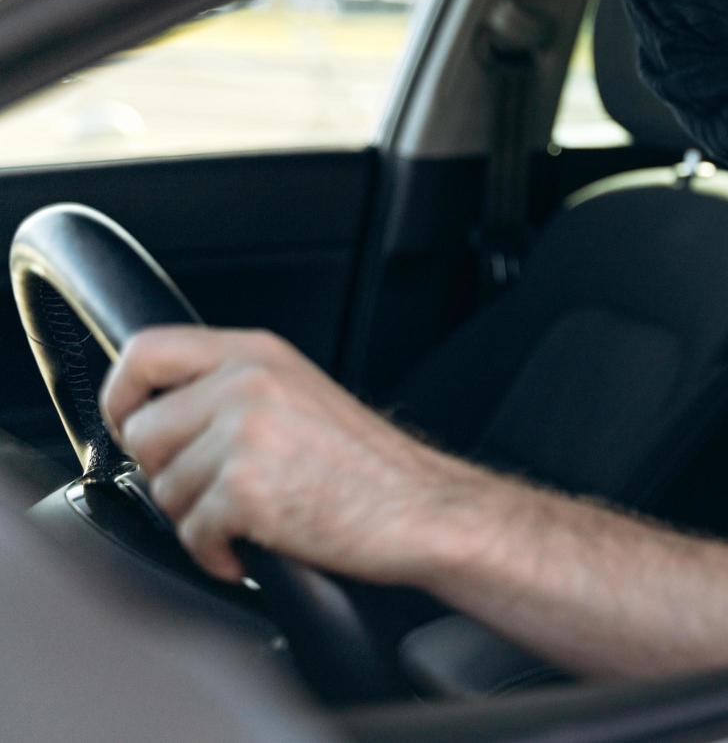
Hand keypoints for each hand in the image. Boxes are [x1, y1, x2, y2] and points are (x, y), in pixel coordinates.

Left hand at [99, 326, 469, 583]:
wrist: (425, 509)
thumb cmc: (372, 466)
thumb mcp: (302, 393)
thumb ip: (234, 388)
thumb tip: (160, 414)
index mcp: (259, 353)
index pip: (146, 351)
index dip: (122, 395)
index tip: (130, 426)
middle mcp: (248, 384)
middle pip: (142, 432)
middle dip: (168, 474)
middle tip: (215, 490)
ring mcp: (246, 435)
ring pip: (162, 490)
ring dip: (197, 520)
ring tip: (251, 519)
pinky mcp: (246, 490)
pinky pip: (190, 535)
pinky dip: (217, 555)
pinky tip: (257, 547)